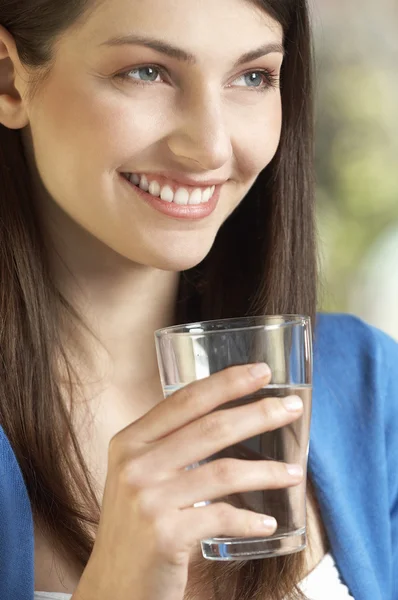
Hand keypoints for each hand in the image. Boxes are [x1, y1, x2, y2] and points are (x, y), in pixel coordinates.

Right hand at [73, 364, 303, 599]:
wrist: (113, 585)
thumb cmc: (135, 525)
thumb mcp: (139, 476)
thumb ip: (168, 446)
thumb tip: (226, 420)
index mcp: (130, 441)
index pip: (185, 400)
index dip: (226, 382)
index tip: (261, 371)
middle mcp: (135, 464)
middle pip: (211, 428)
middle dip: (259, 414)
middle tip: (292, 408)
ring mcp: (149, 499)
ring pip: (224, 471)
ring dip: (268, 471)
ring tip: (296, 471)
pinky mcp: (165, 534)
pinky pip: (221, 517)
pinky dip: (250, 520)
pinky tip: (269, 521)